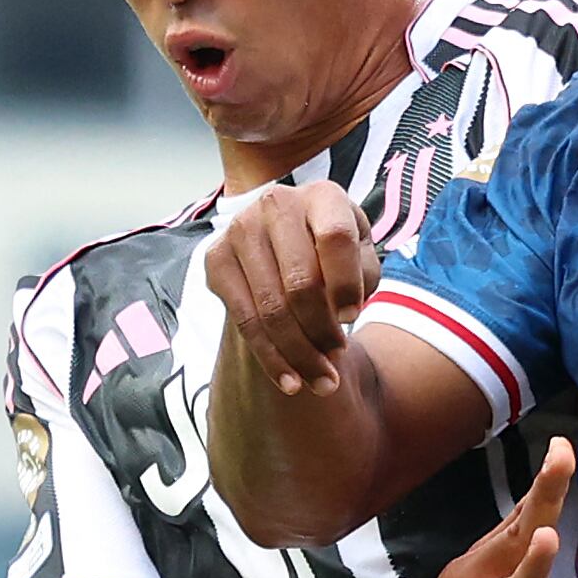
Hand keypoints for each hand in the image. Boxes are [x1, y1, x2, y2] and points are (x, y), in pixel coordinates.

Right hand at [206, 182, 378, 394]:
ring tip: (323, 381)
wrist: (287, 243)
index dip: (346, 284)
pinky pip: (244, 320)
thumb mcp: (360, 255)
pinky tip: (291, 381)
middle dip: (323, 330)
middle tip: (338, 359)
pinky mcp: (216, 259)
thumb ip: (361, 276)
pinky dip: (271, 358)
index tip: (354, 317)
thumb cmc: (335, 253)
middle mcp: (276, 203)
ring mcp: (240, 229)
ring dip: (299, 353)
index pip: (336, 239)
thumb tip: (338, 312)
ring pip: (271, 308)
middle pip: (301, 282)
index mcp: (322, 196)